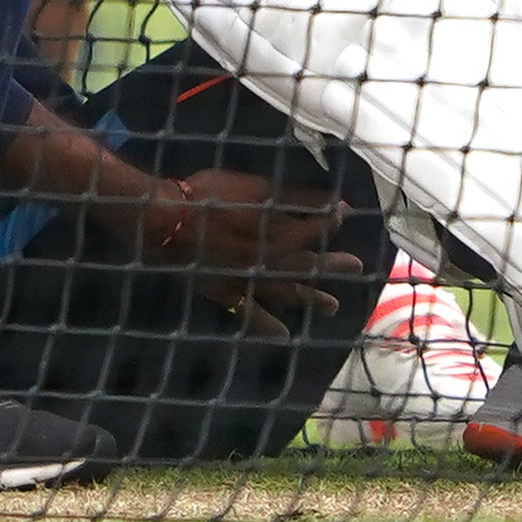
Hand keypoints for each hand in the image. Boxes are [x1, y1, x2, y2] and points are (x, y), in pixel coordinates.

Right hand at [126, 169, 363, 336]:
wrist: (165, 221)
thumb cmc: (207, 196)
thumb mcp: (253, 186)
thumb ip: (290, 197)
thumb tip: (327, 200)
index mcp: (277, 233)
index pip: (313, 228)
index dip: (330, 219)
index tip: (344, 211)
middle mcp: (269, 262)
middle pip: (307, 264)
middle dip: (332, 264)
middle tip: (356, 266)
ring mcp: (249, 282)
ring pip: (287, 293)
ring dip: (311, 299)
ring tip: (333, 306)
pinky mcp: (227, 294)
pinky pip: (252, 314)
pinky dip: (268, 326)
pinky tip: (284, 335)